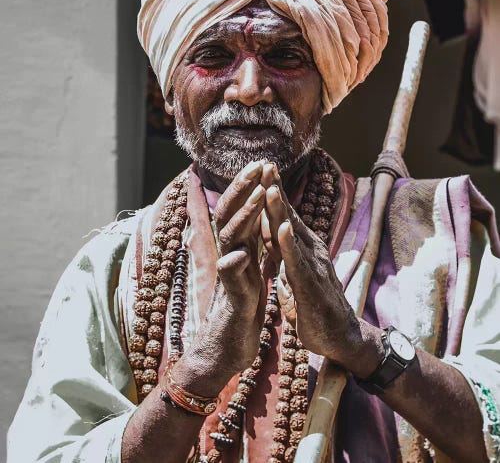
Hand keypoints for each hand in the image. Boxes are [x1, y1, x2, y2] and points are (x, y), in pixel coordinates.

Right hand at [173, 161, 266, 394]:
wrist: (228, 346)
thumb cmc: (241, 305)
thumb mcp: (249, 267)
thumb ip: (250, 242)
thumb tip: (253, 217)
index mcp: (240, 247)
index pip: (242, 210)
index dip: (250, 186)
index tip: (263, 162)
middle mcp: (230, 255)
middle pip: (231, 214)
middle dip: (243, 188)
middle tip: (256, 165)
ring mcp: (229, 275)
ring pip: (231, 239)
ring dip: (244, 216)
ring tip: (257, 196)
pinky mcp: (233, 298)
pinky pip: (231, 279)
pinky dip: (235, 265)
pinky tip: (242, 254)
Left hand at [265, 172, 381, 375]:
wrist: (342, 338)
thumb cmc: (316, 307)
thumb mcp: (294, 275)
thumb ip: (284, 254)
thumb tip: (273, 236)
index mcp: (303, 248)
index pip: (284, 215)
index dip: (272, 193)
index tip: (261, 169)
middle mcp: (310, 250)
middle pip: (289, 216)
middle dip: (276, 190)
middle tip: (265, 164)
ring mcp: (312, 266)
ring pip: (293, 234)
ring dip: (281, 211)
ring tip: (271, 187)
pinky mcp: (311, 286)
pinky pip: (297, 262)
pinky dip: (289, 245)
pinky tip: (281, 229)